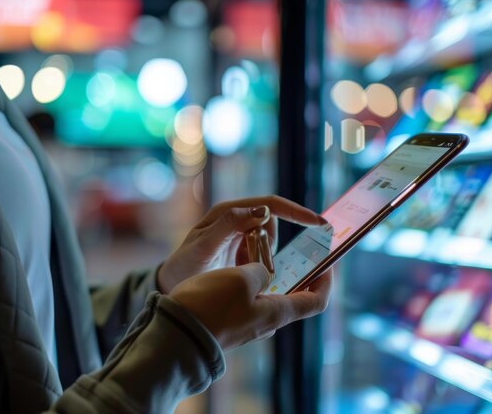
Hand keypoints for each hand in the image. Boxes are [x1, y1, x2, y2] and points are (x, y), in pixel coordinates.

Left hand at [157, 196, 324, 292]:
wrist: (172, 285)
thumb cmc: (184, 265)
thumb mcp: (204, 246)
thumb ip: (229, 225)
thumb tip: (261, 210)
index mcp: (229, 212)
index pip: (271, 205)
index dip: (297, 212)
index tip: (318, 223)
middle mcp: (238, 220)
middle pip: (273, 226)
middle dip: (270, 246)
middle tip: (253, 265)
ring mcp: (242, 237)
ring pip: (270, 243)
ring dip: (264, 259)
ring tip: (240, 271)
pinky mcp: (244, 252)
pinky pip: (264, 256)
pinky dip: (262, 267)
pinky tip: (247, 277)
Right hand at [169, 263, 332, 349]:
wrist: (175, 334)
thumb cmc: (212, 305)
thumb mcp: (242, 279)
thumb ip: (261, 270)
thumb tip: (264, 273)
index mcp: (277, 313)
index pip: (316, 301)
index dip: (326, 280)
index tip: (326, 261)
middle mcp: (266, 321)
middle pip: (292, 296)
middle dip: (294, 271)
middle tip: (290, 248)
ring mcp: (247, 323)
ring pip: (267, 294)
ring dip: (269, 271)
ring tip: (261, 248)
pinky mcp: (229, 321)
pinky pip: (247, 298)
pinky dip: (250, 279)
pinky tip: (238, 264)